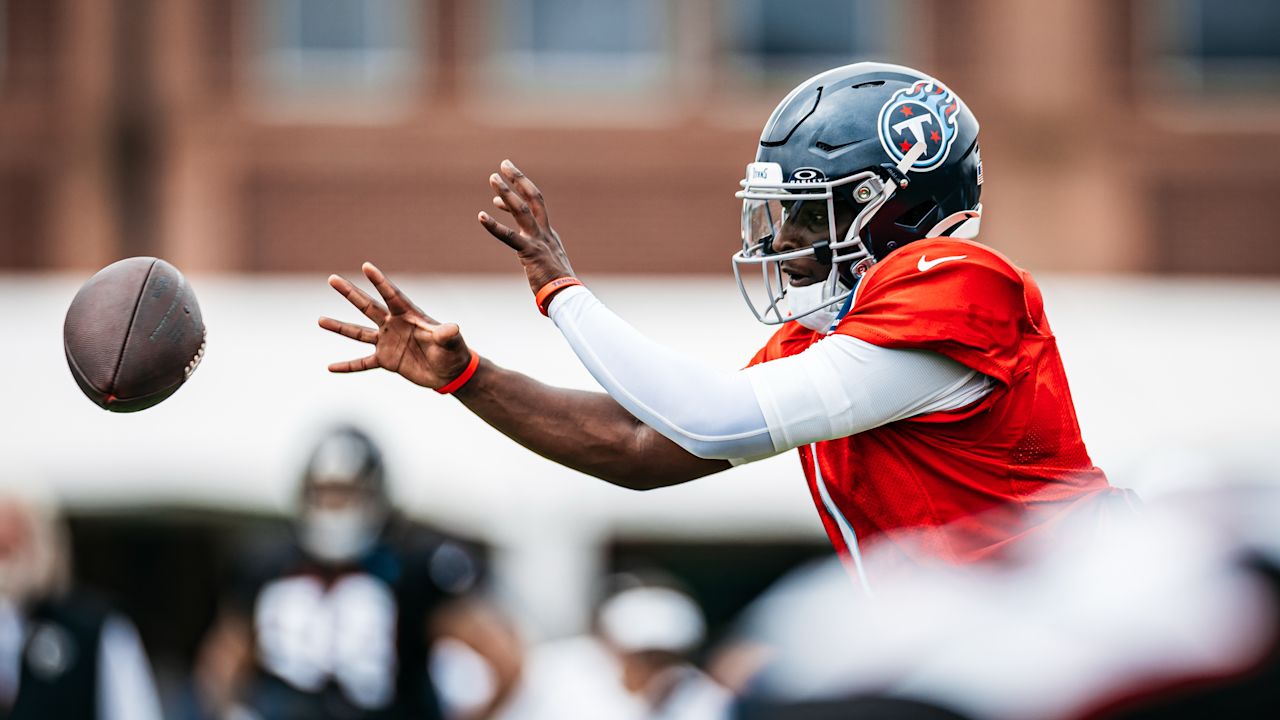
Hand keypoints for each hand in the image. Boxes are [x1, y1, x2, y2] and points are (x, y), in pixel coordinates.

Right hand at [319, 262, 473, 389]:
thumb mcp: (451, 341)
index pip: (392, 296)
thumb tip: (451, 328)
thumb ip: (447, 334)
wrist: (450, 372)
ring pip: (358, 333)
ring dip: (340, 327)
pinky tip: (330, 368)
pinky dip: (347, 366)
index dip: (380, 282)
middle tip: (332, 279)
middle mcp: (394, 325)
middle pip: (368, 306)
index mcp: (409, 316)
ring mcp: (387, 342)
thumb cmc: (453, 352)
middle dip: (351, 293)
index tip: (366, 266)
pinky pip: (362, 363)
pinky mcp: (386, 360)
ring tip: (320, 320)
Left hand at [478, 159, 574, 293]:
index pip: (535, 208)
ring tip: (493, 178)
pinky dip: (494, 226)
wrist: (567, 296)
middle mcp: (546, 233)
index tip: (500, 193)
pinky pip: (509, 237)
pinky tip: (481, 216)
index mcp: (550, 235)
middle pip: (534, 198)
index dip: (518, 196)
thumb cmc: (556, 286)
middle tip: (505, 164)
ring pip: (522, 210)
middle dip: (519, 179)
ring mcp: (538, 241)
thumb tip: (529, 257)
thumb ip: (537, 255)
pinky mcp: (530, 253)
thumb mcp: (547, 264)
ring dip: (507, 192)